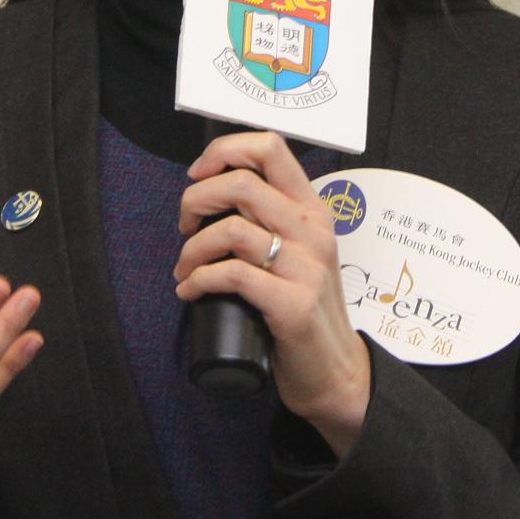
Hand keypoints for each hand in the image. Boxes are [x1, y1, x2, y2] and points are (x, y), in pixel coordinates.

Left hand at [174, 132, 371, 454]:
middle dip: (195, 200)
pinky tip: (190, 291)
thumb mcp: (298, 254)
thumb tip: (213, 198)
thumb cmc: (305, 310)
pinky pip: (232, 275)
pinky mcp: (293, 304)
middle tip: (185, 227)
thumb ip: (270, 221)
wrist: (335, 371)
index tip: (198, 175)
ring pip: (231, 229)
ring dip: (192, 249)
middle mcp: (313, 231)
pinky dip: (198, 280)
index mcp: (312, 210)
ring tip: (185, 269)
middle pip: (242, 182)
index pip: (270, 147)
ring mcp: (306, 267)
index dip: (223, 151)